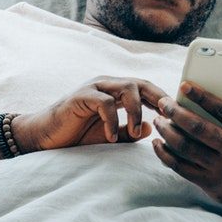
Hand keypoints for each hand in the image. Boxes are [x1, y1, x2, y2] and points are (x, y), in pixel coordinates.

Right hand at [12, 77, 169, 152]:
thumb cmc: (75, 136)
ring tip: (136, 132)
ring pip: (127, 88)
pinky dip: (112, 121)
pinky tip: (111, 138)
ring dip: (137, 112)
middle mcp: (107, 84)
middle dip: (159, 99)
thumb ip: (129, 132)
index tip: (178, 116)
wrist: (43, 137)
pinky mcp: (80, 97)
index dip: (164, 100)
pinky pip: (105, 103)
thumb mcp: (108, 136)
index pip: (147, 89)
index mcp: (115, 91)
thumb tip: (152, 128)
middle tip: (169, 118)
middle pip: (141, 83)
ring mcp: (94, 88)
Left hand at [151, 81, 221, 210]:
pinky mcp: (208, 183)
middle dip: (176, 113)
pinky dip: (165, 154)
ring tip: (159, 120)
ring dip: (167, 132)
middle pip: (199, 129)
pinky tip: (158, 142)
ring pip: (186, 148)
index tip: (185, 85)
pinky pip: (180, 167)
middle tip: (164, 103)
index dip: (202, 97)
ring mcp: (221, 170)